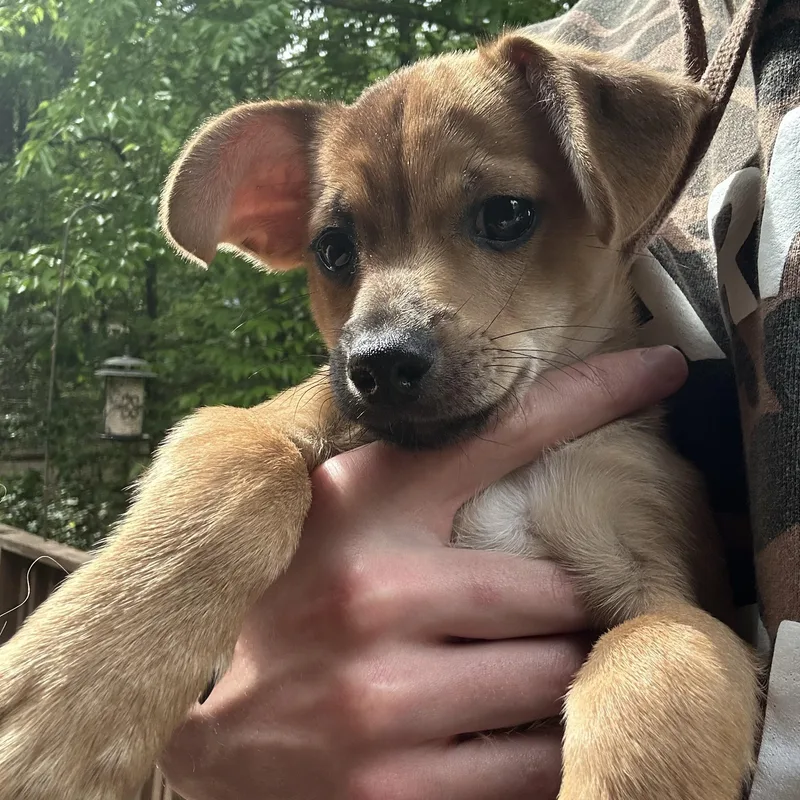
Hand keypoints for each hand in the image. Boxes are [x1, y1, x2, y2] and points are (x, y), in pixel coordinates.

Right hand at [159, 346, 687, 799]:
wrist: (218, 743)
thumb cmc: (291, 609)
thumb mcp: (339, 522)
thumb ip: (411, 472)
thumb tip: (516, 418)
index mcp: (357, 508)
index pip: (496, 435)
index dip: (588, 394)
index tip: (658, 366)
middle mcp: (370, 592)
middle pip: (552, 588)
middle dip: (560, 607)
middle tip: (535, 616)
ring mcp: (382, 696)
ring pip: (553, 677)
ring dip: (553, 675)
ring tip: (511, 671)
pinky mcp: (396, 787)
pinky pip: (530, 765)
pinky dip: (536, 746)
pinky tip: (497, 727)